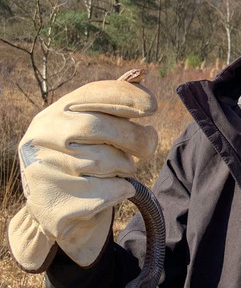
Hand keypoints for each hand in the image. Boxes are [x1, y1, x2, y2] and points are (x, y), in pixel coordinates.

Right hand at [8, 76, 156, 271]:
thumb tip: (141, 75)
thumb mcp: (93, 131)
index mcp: (53, 114)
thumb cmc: (85, 162)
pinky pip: (105, 192)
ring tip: (124, 169)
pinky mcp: (54, 203)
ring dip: (126, 167)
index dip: (126, 96)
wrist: (59, 212)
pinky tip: (118, 189)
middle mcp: (41, 138)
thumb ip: (115, 106)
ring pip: (103, 161)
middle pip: (98, 127)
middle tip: (148, 147)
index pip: (91, 94)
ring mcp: (43, 170)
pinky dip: (122, 190)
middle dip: (132, 136)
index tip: (152, 106)